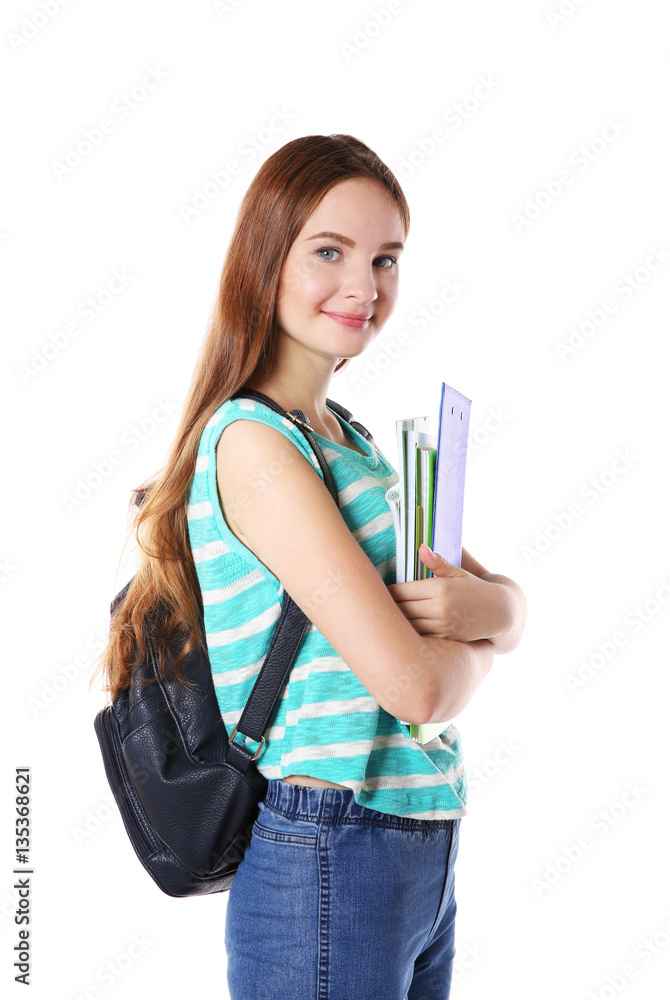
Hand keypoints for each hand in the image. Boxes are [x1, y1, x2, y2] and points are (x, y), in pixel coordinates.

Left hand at [387, 544, 511, 642]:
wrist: (499, 612)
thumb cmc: (474, 588)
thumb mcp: (458, 572)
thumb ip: (438, 562)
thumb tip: (421, 547)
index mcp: (440, 588)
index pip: (401, 591)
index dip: (389, 591)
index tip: (383, 589)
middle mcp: (440, 608)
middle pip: (401, 609)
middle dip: (389, 606)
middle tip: (380, 603)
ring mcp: (442, 625)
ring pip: (407, 625)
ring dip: (397, 621)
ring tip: (389, 616)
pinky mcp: (445, 638)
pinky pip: (419, 637)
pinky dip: (410, 632)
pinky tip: (405, 628)